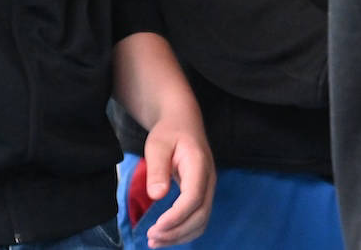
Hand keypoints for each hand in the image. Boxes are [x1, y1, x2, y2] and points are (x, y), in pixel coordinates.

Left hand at [138, 109, 214, 246]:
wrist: (183, 122)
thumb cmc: (169, 132)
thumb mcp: (157, 145)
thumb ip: (157, 169)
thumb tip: (157, 196)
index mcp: (199, 165)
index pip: (194, 198)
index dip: (176, 217)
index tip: (155, 228)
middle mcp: (208, 179)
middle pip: (200, 214)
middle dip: (177, 231)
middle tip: (151, 238)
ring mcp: (208, 188)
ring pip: (202, 220)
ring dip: (180, 235)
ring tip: (155, 242)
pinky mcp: (203, 194)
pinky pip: (199, 218)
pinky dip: (184, 231)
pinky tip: (166, 235)